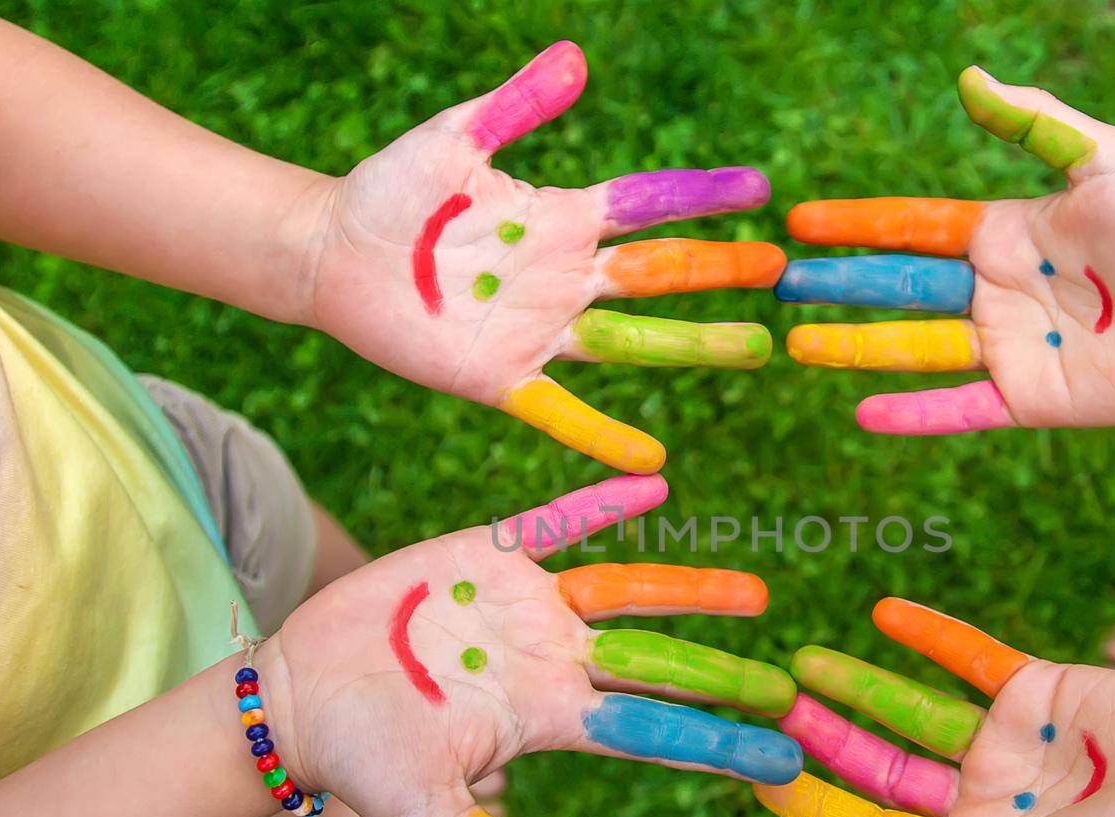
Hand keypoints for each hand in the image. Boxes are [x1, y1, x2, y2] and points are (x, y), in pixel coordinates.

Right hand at [260, 474, 801, 816]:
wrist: (302, 696)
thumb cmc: (362, 763)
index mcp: (550, 718)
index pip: (651, 730)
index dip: (716, 742)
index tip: (782, 759)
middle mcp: (554, 661)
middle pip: (657, 661)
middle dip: (723, 672)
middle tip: (791, 683)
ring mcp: (527, 606)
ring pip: (624, 590)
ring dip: (687, 587)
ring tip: (758, 592)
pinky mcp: (487, 556)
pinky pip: (556, 523)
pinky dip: (599, 505)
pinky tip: (654, 484)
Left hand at [299, 41, 783, 472]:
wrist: (333, 253)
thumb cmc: (392, 191)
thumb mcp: (455, 140)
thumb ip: (517, 107)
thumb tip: (577, 58)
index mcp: (560, 219)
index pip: (647, 205)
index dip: (702, 194)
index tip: (760, 189)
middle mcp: (564, 277)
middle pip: (659, 274)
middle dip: (720, 270)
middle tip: (781, 268)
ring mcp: (539, 332)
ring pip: (633, 341)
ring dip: (695, 345)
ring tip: (756, 345)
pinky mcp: (502, 378)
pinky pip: (562, 412)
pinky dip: (602, 437)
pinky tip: (650, 459)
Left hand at [753, 598, 1114, 816]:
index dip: (817, 804)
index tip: (761, 773)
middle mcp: (983, 800)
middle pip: (882, 765)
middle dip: (825, 737)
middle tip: (768, 703)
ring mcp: (1010, 744)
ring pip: (914, 708)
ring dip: (860, 685)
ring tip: (803, 660)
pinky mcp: (1041, 691)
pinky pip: (971, 656)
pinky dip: (930, 634)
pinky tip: (882, 613)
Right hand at [775, 66, 1114, 433]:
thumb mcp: (1101, 160)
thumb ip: (1034, 124)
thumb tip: (970, 77)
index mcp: (1004, 235)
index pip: (912, 227)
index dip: (858, 224)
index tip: (804, 221)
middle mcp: (994, 293)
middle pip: (898, 288)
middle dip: (838, 285)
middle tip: (779, 284)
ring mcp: (1006, 349)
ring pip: (914, 348)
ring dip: (855, 348)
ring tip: (798, 346)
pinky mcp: (1026, 399)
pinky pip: (956, 408)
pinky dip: (912, 414)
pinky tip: (863, 414)